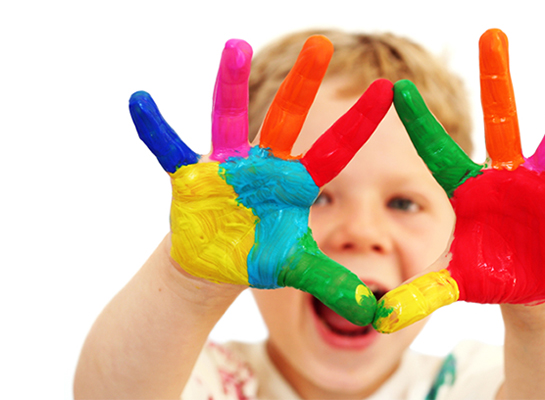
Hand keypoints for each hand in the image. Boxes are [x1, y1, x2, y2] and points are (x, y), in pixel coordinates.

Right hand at [129, 36, 392, 325]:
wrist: (214, 262)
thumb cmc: (259, 255)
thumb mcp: (297, 269)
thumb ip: (333, 284)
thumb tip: (374, 312)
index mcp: (295, 183)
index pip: (336, 150)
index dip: (360, 123)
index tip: (388, 90)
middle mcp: (264, 165)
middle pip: (288, 119)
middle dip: (304, 84)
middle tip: (322, 43)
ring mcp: (228, 166)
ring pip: (228, 118)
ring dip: (230, 85)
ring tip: (235, 47)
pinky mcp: (193, 176)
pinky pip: (170, 148)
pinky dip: (155, 128)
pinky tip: (139, 100)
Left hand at [373, 29, 544, 332]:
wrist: (533, 287)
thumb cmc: (491, 274)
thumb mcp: (454, 284)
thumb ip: (420, 295)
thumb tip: (379, 319)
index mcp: (471, 190)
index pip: (439, 153)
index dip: (420, 124)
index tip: (397, 88)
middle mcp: (507, 178)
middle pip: (501, 123)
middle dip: (497, 80)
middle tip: (492, 33)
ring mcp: (544, 187)